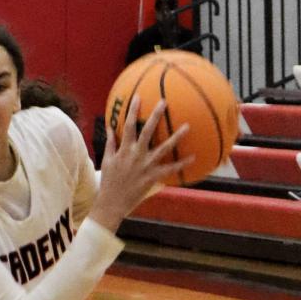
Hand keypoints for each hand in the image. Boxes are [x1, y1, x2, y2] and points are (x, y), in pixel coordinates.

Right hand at [92, 94, 190, 229]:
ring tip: (187, 126)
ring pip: (163, 148)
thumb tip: (110, 127)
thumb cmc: (109, 181)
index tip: (138, 97)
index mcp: (124, 149)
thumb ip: (110, 143)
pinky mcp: (153, 177)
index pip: (128, 126)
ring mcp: (146, 166)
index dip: (133, 111)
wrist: (112, 202)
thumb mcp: (107, 160)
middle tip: (164, 102)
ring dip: (176, 137)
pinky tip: (193, 157)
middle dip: (155, 115)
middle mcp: (136, 155)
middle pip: (147, 131)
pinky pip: (170, 169)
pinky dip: (182, 163)